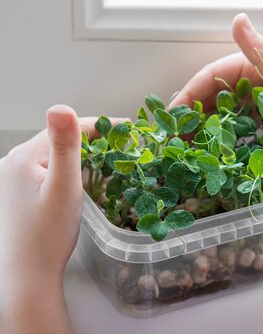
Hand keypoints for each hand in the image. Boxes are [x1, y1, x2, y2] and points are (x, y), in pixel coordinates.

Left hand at [0, 106, 126, 333]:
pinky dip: (70, 167)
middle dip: (94, 138)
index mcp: (23, 157)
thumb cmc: (47, 235)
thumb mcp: (64, 188)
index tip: (130, 128)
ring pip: (55, 154)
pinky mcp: (17, 192)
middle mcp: (13, 162)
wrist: (27, 274)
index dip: (101, 125)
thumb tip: (61, 107)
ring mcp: (13, 178)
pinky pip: (48, 168)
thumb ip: (65, 147)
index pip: (67, 128)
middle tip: (126, 143)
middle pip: (61, 140)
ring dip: (83, 153)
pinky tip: (85, 175)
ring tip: (112, 156)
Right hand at [169, 13, 262, 149]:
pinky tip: (220, 157)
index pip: (210, 78)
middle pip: (215, 100)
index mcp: (253, 65)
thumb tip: (238, 17)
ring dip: (210, 133)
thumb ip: (258, 49)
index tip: (171, 118)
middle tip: (176, 143)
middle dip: (194, 119)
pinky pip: (245, 133)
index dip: (188, 96)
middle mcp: (255, 83)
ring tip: (193, 153)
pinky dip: (231, 143)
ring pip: (227, 118)